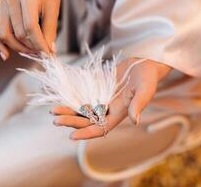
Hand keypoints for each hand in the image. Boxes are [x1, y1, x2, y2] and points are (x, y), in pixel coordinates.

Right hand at [0, 0, 60, 59]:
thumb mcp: (53, 10)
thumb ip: (50, 31)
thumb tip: (49, 51)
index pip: (31, 28)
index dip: (39, 44)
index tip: (47, 55)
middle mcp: (10, 1)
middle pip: (18, 34)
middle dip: (32, 48)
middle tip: (42, 54)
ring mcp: (2, 6)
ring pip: (5, 35)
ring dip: (19, 49)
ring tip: (31, 54)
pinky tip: (6, 55)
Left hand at [50, 58, 170, 139]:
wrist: (143, 65)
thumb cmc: (147, 79)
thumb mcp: (145, 90)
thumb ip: (139, 104)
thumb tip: (135, 121)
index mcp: (118, 114)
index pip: (100, 128)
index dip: (86, 133)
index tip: (72, 136)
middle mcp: (108, 110)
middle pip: (86, 121)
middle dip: (71, 121)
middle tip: (56, 120)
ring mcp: (101, 100)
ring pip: (81, 110)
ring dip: (68, 111)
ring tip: (53, 111)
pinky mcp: (97, 90)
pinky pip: (82, 96)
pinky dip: (71, 98)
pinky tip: (60, 98)